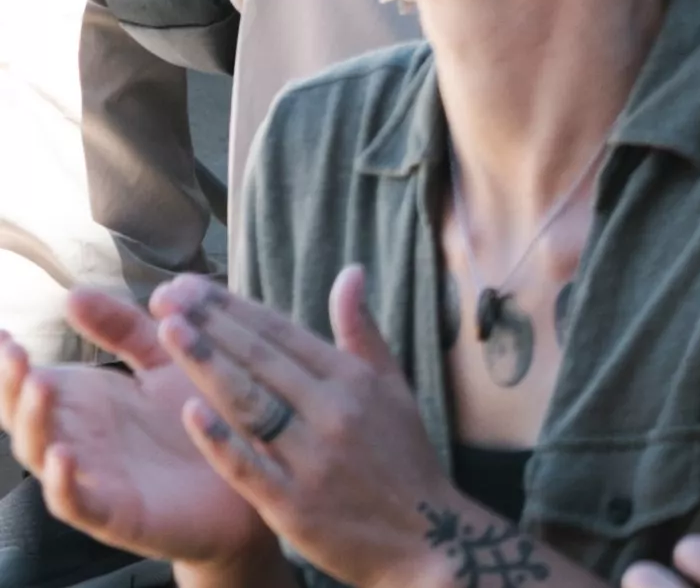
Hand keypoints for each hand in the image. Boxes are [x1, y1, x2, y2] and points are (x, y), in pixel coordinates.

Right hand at [0, 327, 261, 569]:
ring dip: (35, 422)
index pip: (32, 381)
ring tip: (40, 385)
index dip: (11, 362)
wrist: (257, 472)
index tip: (3, 331)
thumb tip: (73, 293)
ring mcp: (96, 476)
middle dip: (13, 386)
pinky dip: (64, 483)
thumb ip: (123, 328)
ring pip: (43, 454)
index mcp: (86, 402)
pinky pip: (79, 503)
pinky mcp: (119, 514)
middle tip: (15, 353)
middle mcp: (80, 438)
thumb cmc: (202, 414)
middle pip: (26, 415)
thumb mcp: (164, 360)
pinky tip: (63, 455)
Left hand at [106, 268, 476, 587]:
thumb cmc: (403, 459)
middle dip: (211, 324)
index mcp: (354, 381)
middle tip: (167, 296)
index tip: (192, 286)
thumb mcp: (394, 389)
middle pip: (261, 359)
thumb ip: (364, 332)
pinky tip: (190, 411)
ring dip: (208, 365)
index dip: (234, 307)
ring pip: (250, 403)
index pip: (283, 333)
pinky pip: (249, 465)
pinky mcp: (292, 503)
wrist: (423, 536)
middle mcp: (333, 411)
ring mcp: (311, 458)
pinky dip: (220, 439)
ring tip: (169, 333)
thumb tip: (351, 272)